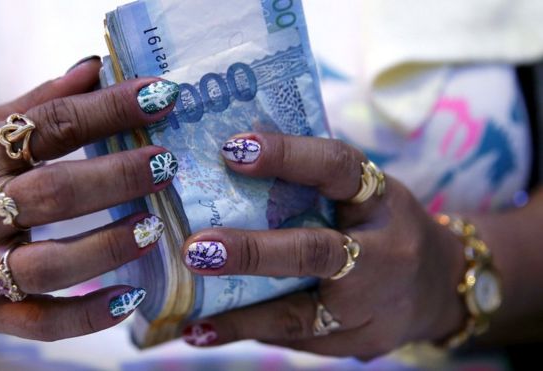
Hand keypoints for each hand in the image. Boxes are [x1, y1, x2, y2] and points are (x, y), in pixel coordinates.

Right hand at [0, 57, 178, 340]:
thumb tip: (98, 67)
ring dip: (107, 246)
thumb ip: (40, 103)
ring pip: (49, 263)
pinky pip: (45, 322)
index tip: (162, 96)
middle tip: (167, 164)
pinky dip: (90, 315)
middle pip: (52, 193)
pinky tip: (132, 298)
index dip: (109, 108)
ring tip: (153, 227)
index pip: (49, 125)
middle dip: (115, 177)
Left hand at [180, 133, 466, 358]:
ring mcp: (374, 304)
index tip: (232, 149)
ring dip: (240, 316)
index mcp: (380, 199)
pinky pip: (300, 340)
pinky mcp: (362, 341)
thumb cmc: (382, 226)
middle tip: (195, 249)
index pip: (336, 167)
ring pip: (300, 314)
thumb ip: (313, 183)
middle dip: (252, 252)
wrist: (440, 286)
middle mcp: (383, 251)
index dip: (287, 155)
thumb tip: (230, 159)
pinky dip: (253, 332)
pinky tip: (211, 331)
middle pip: (315, 252)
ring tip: (190, 319)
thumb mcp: (365, 194)